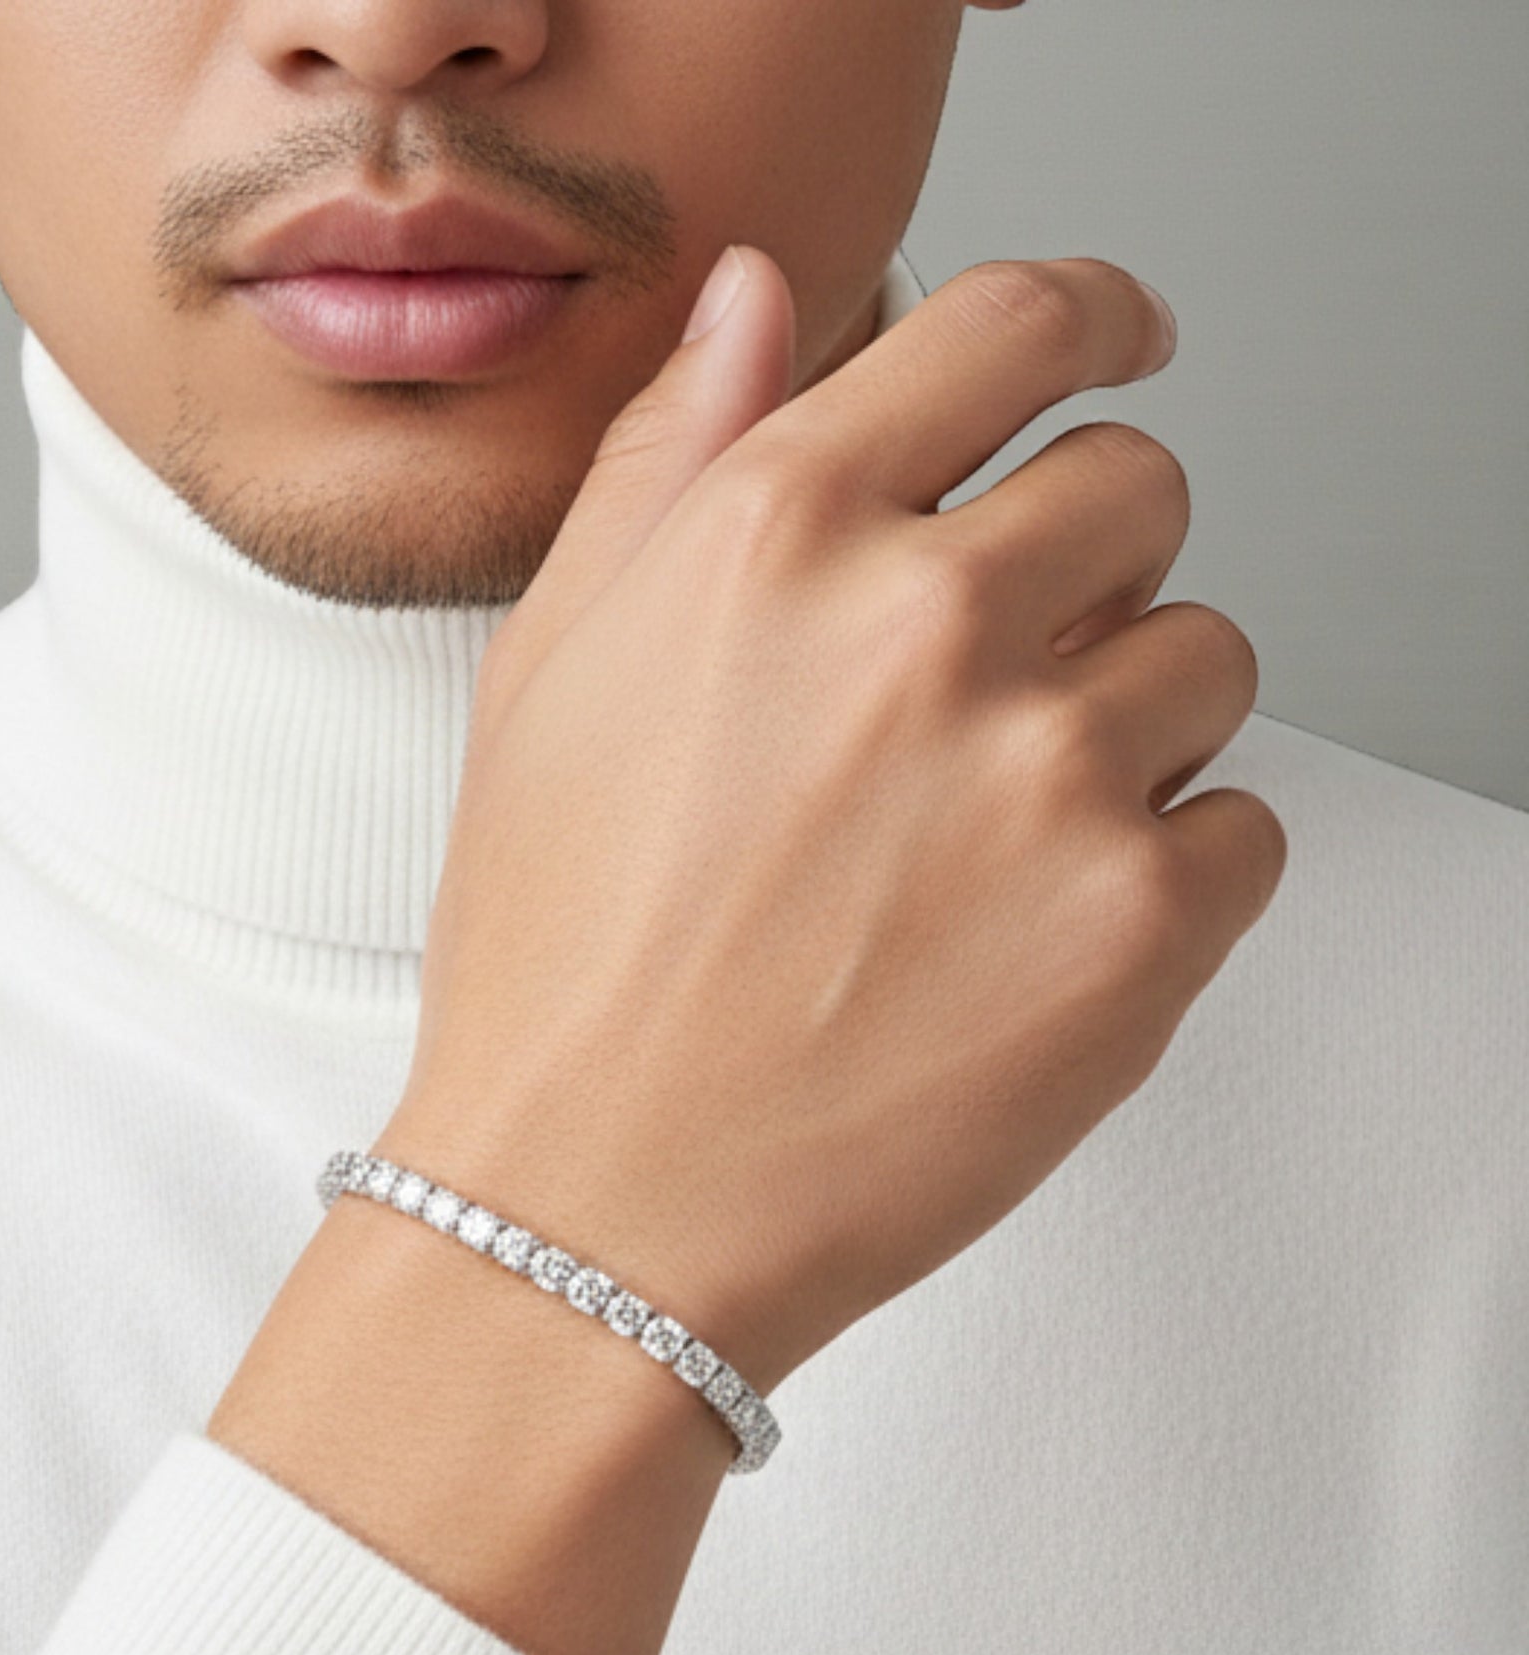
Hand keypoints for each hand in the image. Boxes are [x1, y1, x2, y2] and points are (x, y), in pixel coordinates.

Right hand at [378, 250, 1287, 1397]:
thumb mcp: (552, 672)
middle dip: (1086, 567)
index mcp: (777, 534)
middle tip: (988, 688)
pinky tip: (1028, 934)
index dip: (1092, 320)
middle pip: (1139, 490)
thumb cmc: (561, 964)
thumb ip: (669, 461)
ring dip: (1125, 728)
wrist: (595, 1208)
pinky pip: (1243, 828)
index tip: (1120, 343)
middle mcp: (921, 625)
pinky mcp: (1135, 929)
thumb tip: (758, 305)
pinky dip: (1168, 872)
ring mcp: (1043, 775)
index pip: (1016, 326)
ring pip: (1207, 661)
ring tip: (984, 845)